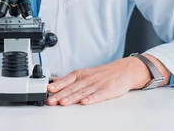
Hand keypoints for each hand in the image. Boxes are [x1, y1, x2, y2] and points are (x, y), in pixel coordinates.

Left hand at [46, 54, 169, 105]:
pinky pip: (99, 95)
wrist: (124, 70)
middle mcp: (88, 79)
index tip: (48, 90)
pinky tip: (85, 102)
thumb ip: (69, 78)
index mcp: (82, 74)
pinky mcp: (108, 90)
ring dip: (72, 98)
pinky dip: (92, 98)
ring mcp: (98, 84)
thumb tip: (54, 81)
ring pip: (83, 92)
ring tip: (63, 102)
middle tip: (51, 100)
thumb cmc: (103, 73)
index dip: (58, 85)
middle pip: (73, 88)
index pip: (68, 80)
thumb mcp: (85, 73)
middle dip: (61, 94)